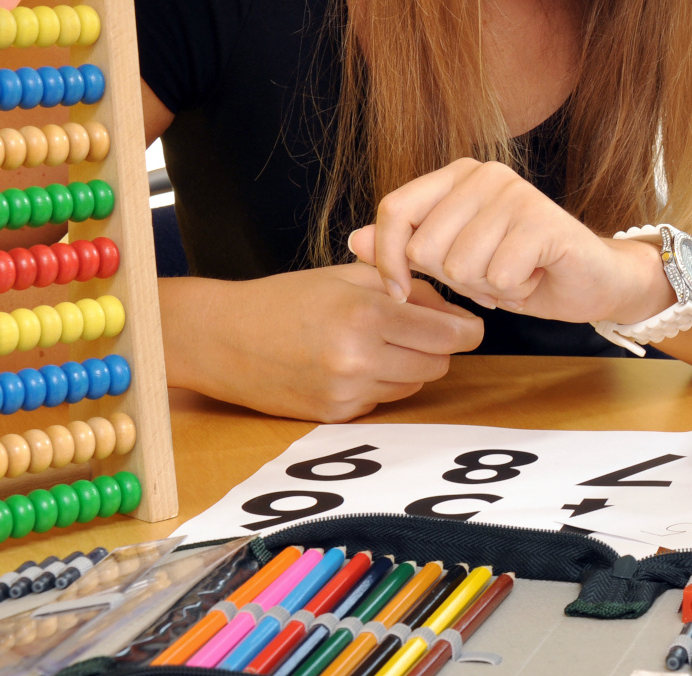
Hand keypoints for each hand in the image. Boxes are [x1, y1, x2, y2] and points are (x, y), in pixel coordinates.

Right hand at [161, 265, 485, 421]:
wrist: (222, 338)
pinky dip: (381, 383)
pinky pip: (384, 401)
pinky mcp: (335, 416)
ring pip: (415, 384)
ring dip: (411, 365)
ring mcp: (347, 392)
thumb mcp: (349, 277)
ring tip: (378, 341)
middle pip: (438, 364)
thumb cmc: (285, 299)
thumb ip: (408, 290)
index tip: (469, 325)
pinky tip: (353, 363)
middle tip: (417, 327)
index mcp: (366, 315)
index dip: (467, 329)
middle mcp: (359, 359)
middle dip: (438, 346)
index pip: (448, 334)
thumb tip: (456, 313)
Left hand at [346, 158, 671, 324]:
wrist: (591, 281)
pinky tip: (534, 276)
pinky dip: (515, 291)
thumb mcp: (453, 261)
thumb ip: (406, 247)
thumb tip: (355, 241)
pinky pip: (498, 277)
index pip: (395, 209)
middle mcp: (485, 173)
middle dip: (453, 279)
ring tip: (514, 273)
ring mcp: (516, 194)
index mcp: (458, 174)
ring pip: (460, 267)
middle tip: (489, 272)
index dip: (387, 259)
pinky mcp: (544, 222)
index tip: (398, 289)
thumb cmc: (519, 268)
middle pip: (425, 248)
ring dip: (487, 287)